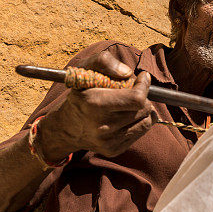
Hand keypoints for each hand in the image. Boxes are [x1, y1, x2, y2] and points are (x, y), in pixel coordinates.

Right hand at [39, 51, 157, 159]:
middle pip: (144, 108)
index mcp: (94, 103)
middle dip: (143, 95)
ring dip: (143, 108)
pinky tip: (126, 115)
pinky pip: (142, 131)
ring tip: (128, 104)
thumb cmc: (79, 95)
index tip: (142, 77)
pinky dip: (140, 121)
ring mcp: (109, 141)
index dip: (144, 86)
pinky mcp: (114, 150)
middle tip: (132, 91)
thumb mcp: (84, 70)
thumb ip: (104, 61)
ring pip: (146, 120)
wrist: (66, 128)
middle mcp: (102, 126)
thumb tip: (127, 73)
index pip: (137, 98)